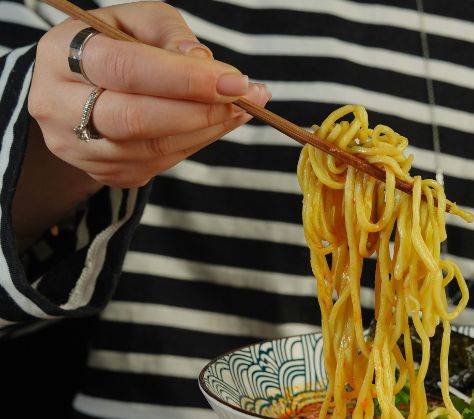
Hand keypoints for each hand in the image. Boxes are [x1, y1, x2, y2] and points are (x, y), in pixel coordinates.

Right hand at [15, 2, 270, 246]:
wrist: (74, 88)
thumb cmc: (112, 45)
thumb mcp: (136, 21)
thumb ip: (169, 33)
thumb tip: (202, 62)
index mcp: (61, 55)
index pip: (126, 70)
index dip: (184, 79)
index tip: (235, 80)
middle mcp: (58, 107)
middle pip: (136, 119)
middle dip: (200, 110)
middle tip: (246, 98)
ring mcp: (78, 148)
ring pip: (152, 148)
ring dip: (208, 128)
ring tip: (243, 107)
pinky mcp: (104, 172)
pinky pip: (160, 163)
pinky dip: (197, 142)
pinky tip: (219, 122)